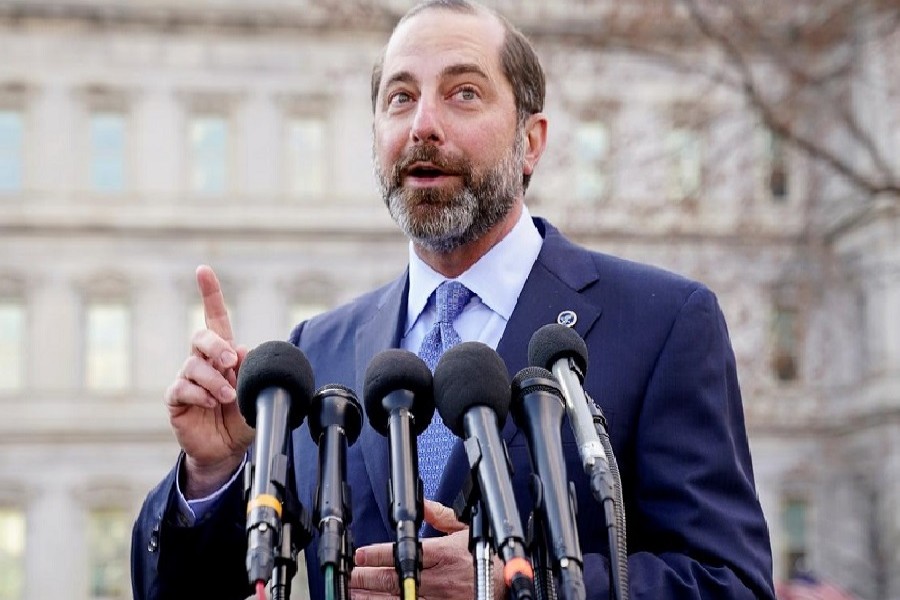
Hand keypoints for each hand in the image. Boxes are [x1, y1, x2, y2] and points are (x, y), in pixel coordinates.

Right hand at [164, 265, 253, 497]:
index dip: (210, 293)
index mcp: (223, 353)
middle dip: (216, 346)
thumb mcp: (258, 393)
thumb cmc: (243, 417)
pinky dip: (200, 394)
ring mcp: (187, 379)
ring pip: (193, 365)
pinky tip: (213, 403)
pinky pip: (181, 388)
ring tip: (229, 397)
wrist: (228, 450)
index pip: (215, 318)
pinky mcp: (176, 399)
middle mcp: (202, 361)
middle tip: (232, 362)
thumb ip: (255, 371)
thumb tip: (243, 349)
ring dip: (214, 380)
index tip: (203, 271)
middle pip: (201, 337)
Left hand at [350, 500, 501, 599]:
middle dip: (367, 577)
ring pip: (397, 598)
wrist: (504, 584)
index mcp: (441, 554)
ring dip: (372, 596)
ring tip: (354, 591)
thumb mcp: (464, 530)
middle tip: (349, 575)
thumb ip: (440, 517)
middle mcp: (437, 579)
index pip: (402, 554)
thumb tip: (423, 503)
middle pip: (394, 579)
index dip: (377, 555)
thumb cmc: (484, 557)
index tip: (361, 555)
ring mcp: (437, 599)